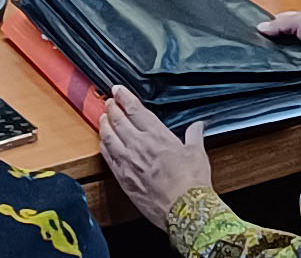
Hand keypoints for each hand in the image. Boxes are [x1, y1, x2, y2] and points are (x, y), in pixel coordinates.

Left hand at [97, 90, 211, 228]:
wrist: (183, 210)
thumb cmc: (191, 182)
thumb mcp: (197, 153)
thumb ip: (194, 135)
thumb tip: (198, 125)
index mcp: (157, 136)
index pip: (136, 110)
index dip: (125, 98)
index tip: (118, 90)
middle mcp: (139, 146)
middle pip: (119, 121)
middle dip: (112, 108)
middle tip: (109, 101)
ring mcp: (129, 163)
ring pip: (109, 138)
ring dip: (104, 125)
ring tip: (102, 118)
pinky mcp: (124, 179)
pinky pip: (109, 159)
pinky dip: (104, 147)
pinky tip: (103, 144)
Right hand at [258, 8, 300, 69]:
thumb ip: (283, 23)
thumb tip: (260, 27)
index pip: (282, 23)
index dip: (269, 28)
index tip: (253, 36)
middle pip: (282, 42)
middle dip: (270, 47)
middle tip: (253, 54)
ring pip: (286, 58)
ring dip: (277, 62)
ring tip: (260, 67)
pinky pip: (292, 73)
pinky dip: (285, 74)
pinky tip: (275, 76)